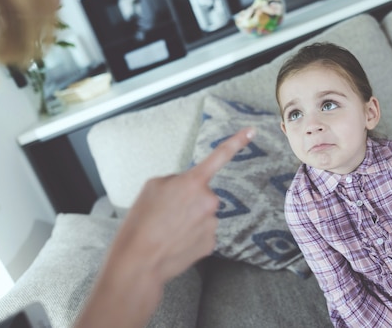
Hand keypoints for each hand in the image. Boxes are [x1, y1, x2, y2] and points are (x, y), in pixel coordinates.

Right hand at [120, 126, 256, 280]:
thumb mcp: (152, 187)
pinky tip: (175, 241)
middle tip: (166, 213)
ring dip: (189, 219)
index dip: (237, 141)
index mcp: (193, 182)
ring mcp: (212, 224)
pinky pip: (203, 232)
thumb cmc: (141, 221)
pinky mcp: (211, 243)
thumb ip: (176, 180)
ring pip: (203, 214)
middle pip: (202, 194)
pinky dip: (191, 235)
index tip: (252, 130)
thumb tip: (188, 187)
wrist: (139, 261)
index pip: (220, 156)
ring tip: (167, 229)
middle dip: (188, 200)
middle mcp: (209, 201)